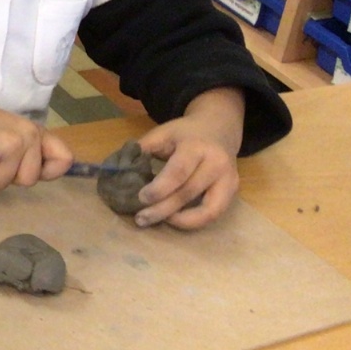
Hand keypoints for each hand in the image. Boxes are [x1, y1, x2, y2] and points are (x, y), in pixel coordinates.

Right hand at [0, 91, 73, 188]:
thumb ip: (28, 152)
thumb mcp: (10, 134)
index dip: (48, 172)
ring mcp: (11, 145)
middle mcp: (29, 136)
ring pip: (3, 183)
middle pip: (29, 181)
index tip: (24, 168)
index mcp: (36, 132)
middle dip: (6, 176)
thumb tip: (38, 175)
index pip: (64, 159)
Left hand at [128, 87, 243, 228]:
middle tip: (141, 218)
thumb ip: (142, 149)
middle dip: (163, 209)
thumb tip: (118, 170)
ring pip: (207, 209)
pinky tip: (175, 220)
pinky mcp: (232, 192)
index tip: (140, 198)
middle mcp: (217, 164)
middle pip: (188, 192)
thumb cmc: (185, 133)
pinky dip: (194, 221)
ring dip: (181, 221)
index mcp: (197, 147)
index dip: (159, 189)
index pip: (178, 172)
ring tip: (158, 222)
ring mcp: (228, 179)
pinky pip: (214, 213)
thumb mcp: (163, 133)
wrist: (219, 127)